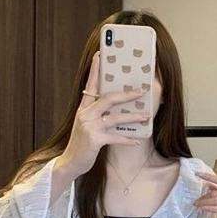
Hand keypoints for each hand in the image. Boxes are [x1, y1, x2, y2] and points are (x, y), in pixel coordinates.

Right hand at [59, 50, 151, 175]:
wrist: (70, 162)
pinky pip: (116, 137)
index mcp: (83, 109)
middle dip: (127, 94)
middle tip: (141, 91)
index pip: (90, 85)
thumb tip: (116, 111)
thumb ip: (97, 116)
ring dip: (133, 117)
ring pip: (115, 117)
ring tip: (146, 117)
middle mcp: (85, 114)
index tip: (100, 55)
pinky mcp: (94, 139)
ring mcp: (89, 126)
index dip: (95, 70)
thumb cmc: (82, 144)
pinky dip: (127, 139)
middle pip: (108, 98)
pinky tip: (137, 140)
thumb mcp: (87, 126)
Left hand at [193, 171, 216, 217]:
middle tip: (196, 199)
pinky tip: (204, 208)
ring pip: (216, 201)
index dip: (208, 176)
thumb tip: (208, 185)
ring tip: (197, 204)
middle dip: (204, 196)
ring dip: (205, 202)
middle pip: (216, 192)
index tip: (198, 174)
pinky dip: (210, 208)